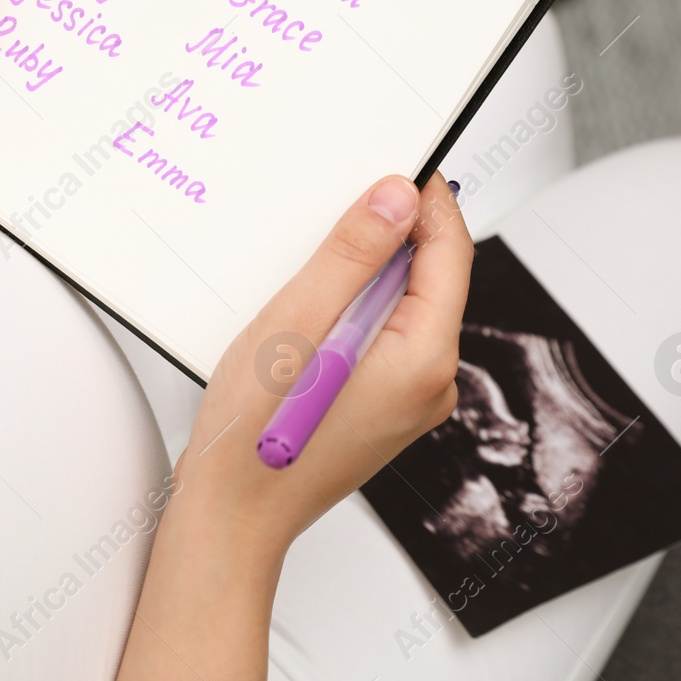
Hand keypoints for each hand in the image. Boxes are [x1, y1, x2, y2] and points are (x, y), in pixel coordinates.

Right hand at [111, 173, 470, 680]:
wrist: (232, 516)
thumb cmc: (255, 441)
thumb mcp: (295, 326)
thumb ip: (352, 255)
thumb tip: (399, 197)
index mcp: (423, 359)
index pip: (449, 251)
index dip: (424, 198)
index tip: (392, 164)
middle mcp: (430, 383)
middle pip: (427, 276)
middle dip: (386, 235)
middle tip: (335, 206)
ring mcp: (408, 398)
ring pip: (400, 305)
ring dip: (360, 275)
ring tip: (308, 270)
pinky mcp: (381, 405)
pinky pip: (379, 335)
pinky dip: (349, 310)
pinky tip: (305, 316)